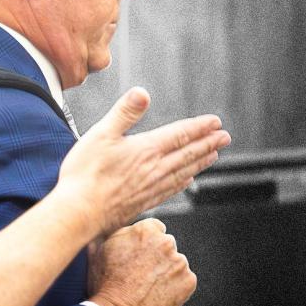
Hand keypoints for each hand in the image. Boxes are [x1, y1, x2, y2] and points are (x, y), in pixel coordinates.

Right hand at [56, 87, 229, 237]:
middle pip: (188, 153)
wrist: (80, 212)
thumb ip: (124, 113)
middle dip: (208, 143)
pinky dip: (184, 182)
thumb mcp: (101, 134)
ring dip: (200, 162)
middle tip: (224, 137)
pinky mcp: (144, 202)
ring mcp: (151, 188)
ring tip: (213, 156)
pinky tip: (187, 181)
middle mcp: (155, 169)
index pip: (180, 134)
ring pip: (184, 172)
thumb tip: (142, 93)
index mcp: (147, 149)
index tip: (215, 122)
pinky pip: (172, 189)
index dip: (200, 127)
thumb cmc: (85, 173)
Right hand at [87, 218, 195, 305]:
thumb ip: (109, 236)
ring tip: (149, 288)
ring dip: (168, 272)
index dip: (147, 243)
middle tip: (143, 274)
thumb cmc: (104, 287)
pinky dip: (176, 288)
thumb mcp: (98, 253)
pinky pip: (185, 281)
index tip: (141, 255)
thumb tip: (102, 231)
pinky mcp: (188, 281)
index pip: (155, 228)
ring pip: (177, 264)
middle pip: (167, 245)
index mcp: (145, 230)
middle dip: (158, 256)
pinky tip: (159, 296)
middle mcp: (165, 242)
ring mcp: (179, 262)